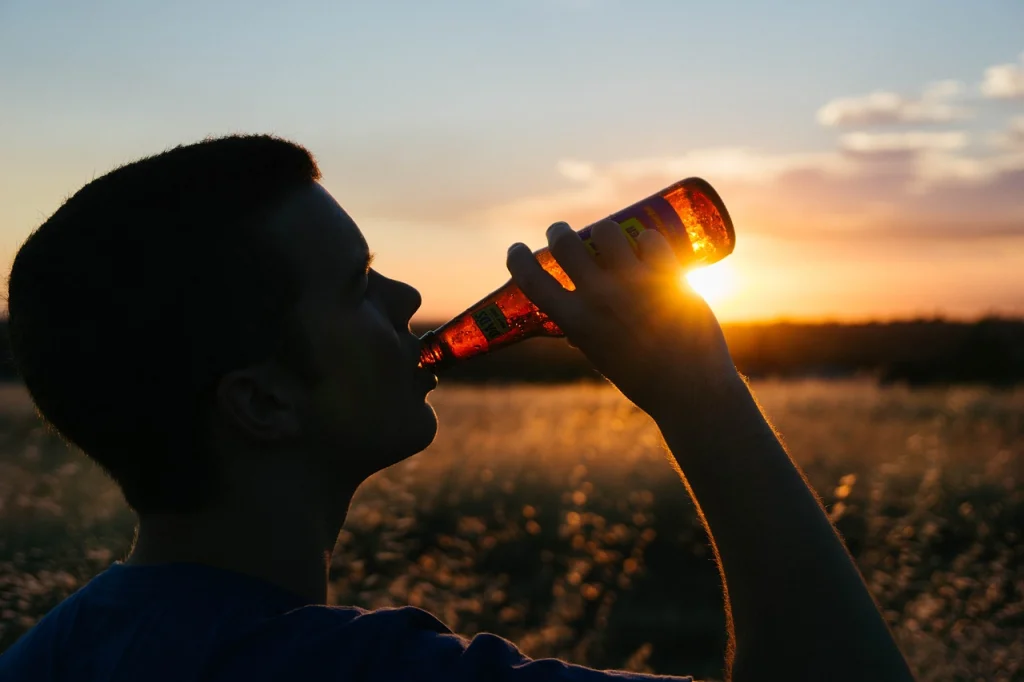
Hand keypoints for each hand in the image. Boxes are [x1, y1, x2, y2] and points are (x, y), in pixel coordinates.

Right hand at [506, 220, 740, 418]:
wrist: (690, 390)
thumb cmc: (643, 379)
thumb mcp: (601, 357)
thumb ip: (586, 336)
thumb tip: (573, 328)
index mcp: (576, 322)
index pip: (531, 279)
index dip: (517, 259)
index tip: (516, 250)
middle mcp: (599, 299)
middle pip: (565, 243)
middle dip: (558, 232)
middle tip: (561, 233)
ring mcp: (633, 285)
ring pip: (607, 231)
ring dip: (604, 232)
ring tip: (610, 239)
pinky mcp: (667, 277)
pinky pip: (650, 239)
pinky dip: (647, 239)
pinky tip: (648, 247)